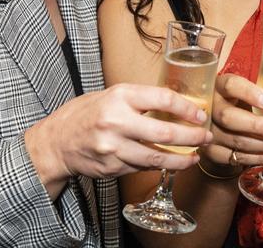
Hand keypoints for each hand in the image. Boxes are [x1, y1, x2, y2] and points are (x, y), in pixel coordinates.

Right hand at [25, 83, 211, 197]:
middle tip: (207, 137)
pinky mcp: (113, 167)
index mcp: (119, 97)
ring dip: (182, 159)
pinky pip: (144, 166)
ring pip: (157, 157)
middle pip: (165, 133)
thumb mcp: (111, 95)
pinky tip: (173, 163)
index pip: (163, 99)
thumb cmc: (86, 113)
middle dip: (192, 137)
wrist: (56, 142)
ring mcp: (114, 148)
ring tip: (196, 156)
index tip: (201, 113)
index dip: (187, 108)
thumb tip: (176, 103)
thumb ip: (139, 100)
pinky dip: (161, 165)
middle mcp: (117, 122)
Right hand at [199, 73, 262, 169]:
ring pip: (236, 140)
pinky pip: (236, 158)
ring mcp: (209, 131)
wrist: (214, 122)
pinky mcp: (212, 151)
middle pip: (229, 117)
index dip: (250, 93)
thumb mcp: (250, 90)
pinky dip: (259, 158)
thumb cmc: (238, 101)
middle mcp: (211, 107)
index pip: (231, 85)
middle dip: (258, 126)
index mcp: (220, 86)